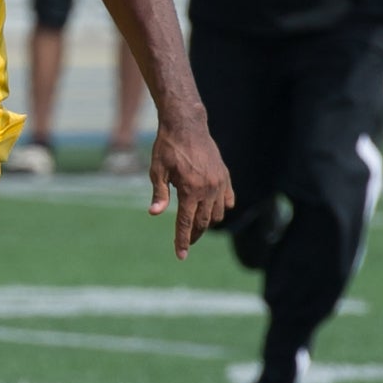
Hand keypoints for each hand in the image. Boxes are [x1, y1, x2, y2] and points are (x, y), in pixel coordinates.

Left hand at [147, 105, 233, 259]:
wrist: (187, 126)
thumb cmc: (167, 148)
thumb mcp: (157, 170)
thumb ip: (159, 194)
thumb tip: (155, 214)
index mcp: (190, 190)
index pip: (186, 223)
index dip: (182, 241)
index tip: (180, 256)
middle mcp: (208, 189)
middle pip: (203, 222)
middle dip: (194, 235)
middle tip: (186, 243)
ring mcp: (220, 183)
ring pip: (218, 214)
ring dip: (207, 223)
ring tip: (195, 225)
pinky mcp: (225, 176)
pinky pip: (228, 200)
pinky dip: (221, 208)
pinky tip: (211, 210)